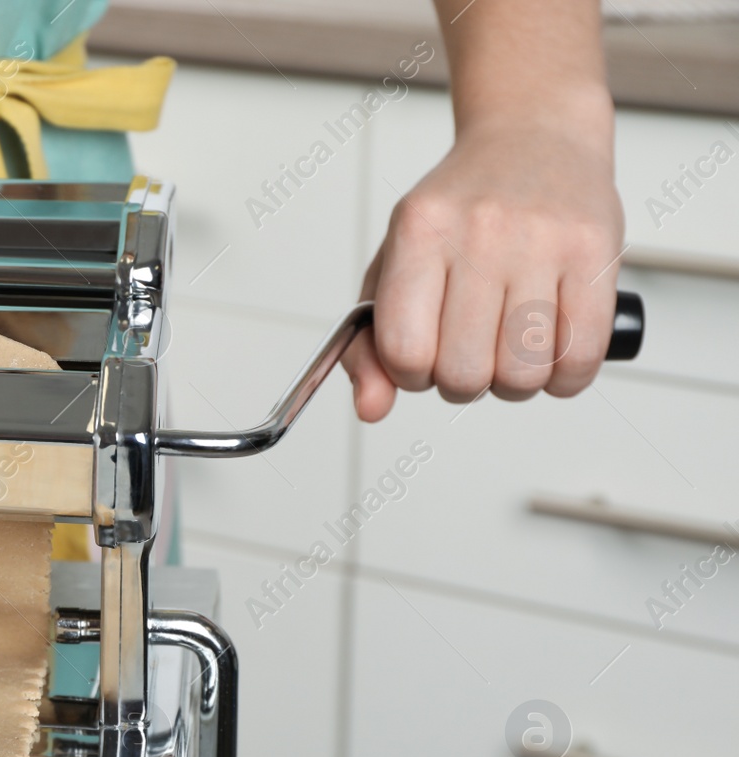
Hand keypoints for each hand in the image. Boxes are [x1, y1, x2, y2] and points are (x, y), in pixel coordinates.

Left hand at [342, 99, 622, 421]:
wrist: (534, 136)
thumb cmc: (460, 212)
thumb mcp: (395, 264)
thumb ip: (369, 345)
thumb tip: (371, 409)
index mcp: (420, 232)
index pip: (404, 351)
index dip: (411, 375)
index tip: (423, 359)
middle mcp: (480, 232)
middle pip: (464, 372)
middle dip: (464, 383)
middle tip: (471, 354)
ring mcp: (542, 241)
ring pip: (523, 375)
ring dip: (515, 384)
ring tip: (512, 352)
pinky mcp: (597, 252)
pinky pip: (581, 357)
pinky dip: (565, 378)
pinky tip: (553, 355)